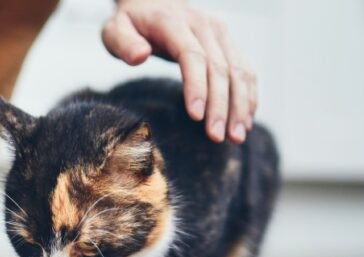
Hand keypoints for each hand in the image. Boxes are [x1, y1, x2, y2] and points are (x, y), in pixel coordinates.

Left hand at [102, 0, 256, 143]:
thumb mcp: (115, 29)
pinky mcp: (228, 44)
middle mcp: (203, 25)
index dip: (197, 86)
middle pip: (219, 68)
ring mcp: (220, 34)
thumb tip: (139, 56)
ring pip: (239, 71)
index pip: (192, 56)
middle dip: (220, 105)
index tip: (196, 116)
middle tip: (216, 136)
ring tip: (236, 137)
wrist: (153, 4)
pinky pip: (245, 71)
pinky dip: (248, 97)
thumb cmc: (131, 24)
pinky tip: (245, 121)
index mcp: (174, 22)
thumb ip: (123, 43)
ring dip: (240, 105)